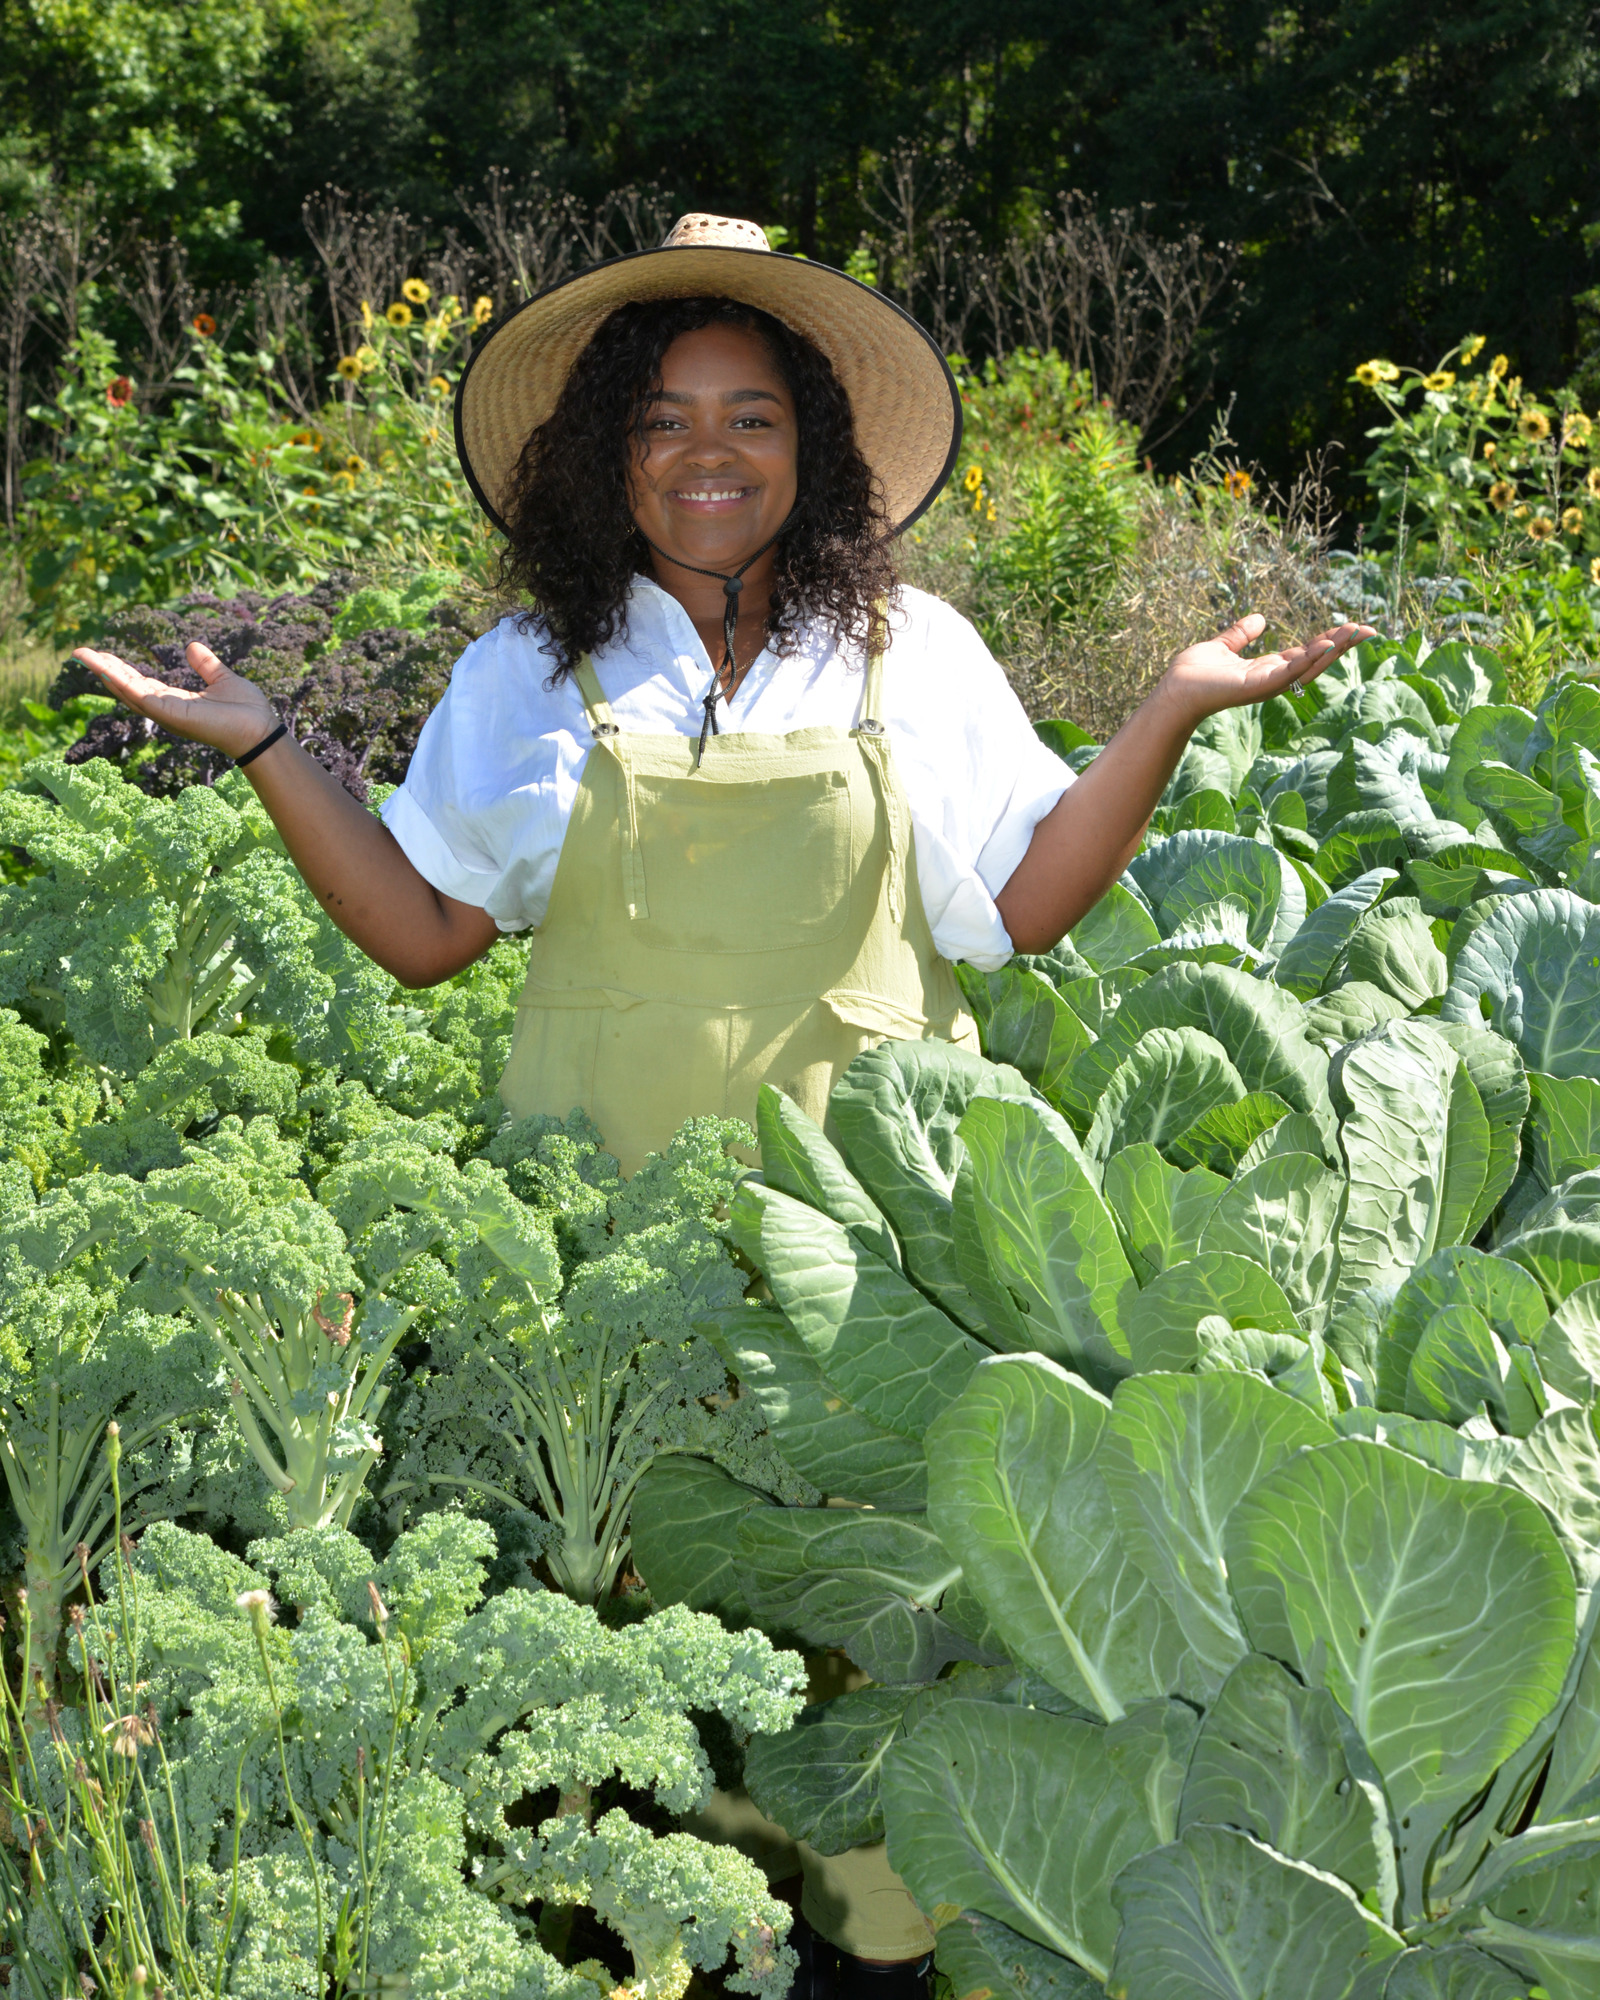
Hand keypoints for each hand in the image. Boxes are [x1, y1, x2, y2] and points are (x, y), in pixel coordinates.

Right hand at [72, 641, 279, 759]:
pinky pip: (142, 697)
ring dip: (105, 673)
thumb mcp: (223, 679)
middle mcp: (167, 710)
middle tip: (80, 653)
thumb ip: (206, 665)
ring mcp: (167, 714)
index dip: (121, 670)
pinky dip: (123, 683)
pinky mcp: (171, 716)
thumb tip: (192, 646)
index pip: (141, 684)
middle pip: (127, 688)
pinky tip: (106, 669)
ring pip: (128, 691)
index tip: (102, 656)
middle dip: (104, 670)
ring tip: (83, 656)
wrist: (260, 730)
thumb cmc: (247, 711)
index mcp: (176, 701)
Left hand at [1159, 613, 1376, 724]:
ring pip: (1308, 667)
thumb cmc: (1193, 674)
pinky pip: (1288, 673)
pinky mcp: (1257, 687)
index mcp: (1267, 668)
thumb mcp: (1222, 646)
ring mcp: (1267, 685)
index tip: (1351, 626)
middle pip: (1315, 660)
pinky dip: (1308, 660)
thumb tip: (1260, 619)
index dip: (1329, 640)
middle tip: (1368, 629)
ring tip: (1355, 631)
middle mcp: (1273, 678)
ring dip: (1333, 650)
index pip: (1306, 653)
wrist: (1173, 692)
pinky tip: (1326, 645)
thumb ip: (1241, 634)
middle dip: (1342, 645)